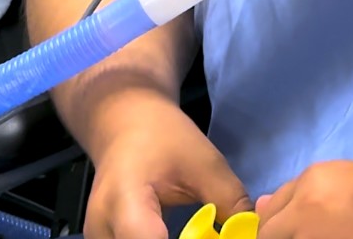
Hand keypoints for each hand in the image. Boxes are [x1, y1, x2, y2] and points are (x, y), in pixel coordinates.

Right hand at [83, 100, 252, 238]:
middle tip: (215, 233)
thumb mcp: (205, 161)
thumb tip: (252, 231)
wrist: (124, 125)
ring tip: (203, 232)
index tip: (219, 235)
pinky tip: (187, 238)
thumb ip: (229, 201)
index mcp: (123, 202)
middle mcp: (101, 230)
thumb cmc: (163, 136)